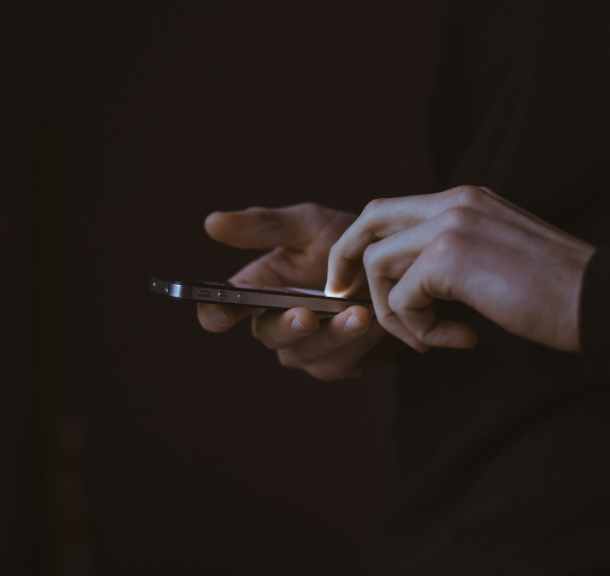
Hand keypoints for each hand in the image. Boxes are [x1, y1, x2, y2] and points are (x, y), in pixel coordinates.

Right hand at [198, 203, 401, 379]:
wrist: (397, 266)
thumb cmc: (345, 242)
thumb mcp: (308, 225)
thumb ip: (264, 226)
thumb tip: (212, 222)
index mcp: (257, 290)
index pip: (222, 310)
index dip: (216, 314)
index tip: (223, 312)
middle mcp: (276, 323)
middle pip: (267, 335)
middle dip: (286, 326)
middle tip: (306, 315)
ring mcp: (306, 348)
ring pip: (305, 353)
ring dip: (332, 336)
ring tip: (358, 314)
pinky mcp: (338, 364)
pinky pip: (339, 363)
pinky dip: (356, 344)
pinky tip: (374, 323)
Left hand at [325, 186, 595, 351]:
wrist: (600, 300)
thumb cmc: (556, 291)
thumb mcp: (497, 255)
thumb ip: (455, 253)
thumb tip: (412, 280)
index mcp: (465, 199)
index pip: (391, 210)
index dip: (364, 245)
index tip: (356, 282)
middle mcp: (454, 202)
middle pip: (369, 220)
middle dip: (346, 261)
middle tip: (344, 298)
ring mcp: (451, 225)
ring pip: (378, 263)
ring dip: (393, 311)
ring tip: (428, 338)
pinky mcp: (450, 258)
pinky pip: (403, 298)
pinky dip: (418, 329)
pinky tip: (458, 339)